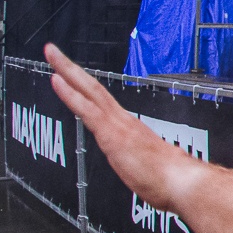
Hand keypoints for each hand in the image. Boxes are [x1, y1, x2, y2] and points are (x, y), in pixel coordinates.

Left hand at [45, 42, 201, 210]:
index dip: (84, 86)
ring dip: (67, 70)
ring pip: (89, 90)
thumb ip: (138, 162)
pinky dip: (70, 93)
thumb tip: (142, 167)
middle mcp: (123, 119)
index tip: (69, 74)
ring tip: (51, 54)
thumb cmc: (168, 179)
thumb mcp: (148, 168)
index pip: (101, 100)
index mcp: (129, 127)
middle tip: (52, 50)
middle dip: (70, 68)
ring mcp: (118, 124)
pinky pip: (86, 108)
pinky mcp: (112, 133)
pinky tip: (56, 80)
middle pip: (93, 87)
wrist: (181, 182)